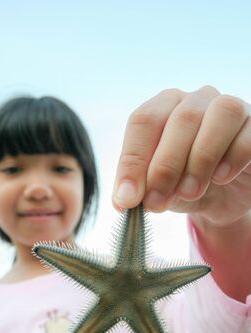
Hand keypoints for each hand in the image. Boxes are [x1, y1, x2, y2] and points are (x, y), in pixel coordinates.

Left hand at [113, 86, 250, 226]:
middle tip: (157, 202)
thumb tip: (124, 199)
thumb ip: (139, 189)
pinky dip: (234, 157)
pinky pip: (249, 134)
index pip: (144, 121)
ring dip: (201, 159)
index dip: (133, 160)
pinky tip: (221, 178)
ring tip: (190, 192)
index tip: (127, 198)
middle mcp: (197, 100)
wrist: (221, 198)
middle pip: (181, 118)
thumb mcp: (156, 189)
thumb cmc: (182, 185)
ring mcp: (230, 109)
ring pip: (220, 115)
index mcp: (164, 107)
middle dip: (165, 166)